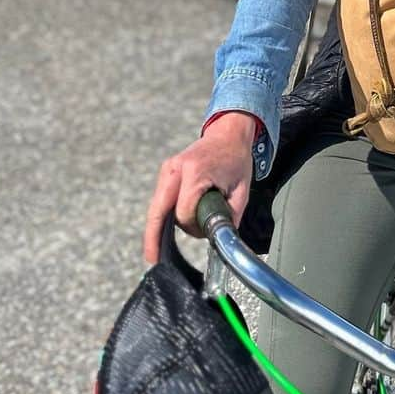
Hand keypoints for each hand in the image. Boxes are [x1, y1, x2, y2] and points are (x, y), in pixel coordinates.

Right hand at [143, 111, 260, 263]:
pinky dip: (159, 217)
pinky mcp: (166, 172)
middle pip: (158, 210)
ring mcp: (168, 169)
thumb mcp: (241, 190)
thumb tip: (220, 241)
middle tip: (152, 259)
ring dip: (157, 228)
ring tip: (155, 251)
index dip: (193, 226)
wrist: (228, 133)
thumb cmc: (236, 160)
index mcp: (195, 171)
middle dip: (153, 237)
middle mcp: (176, 168)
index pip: (184, 211)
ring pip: (156, 207)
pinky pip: (159, 200)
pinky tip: (158, 234)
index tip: (206, 229)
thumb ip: (230, 216)